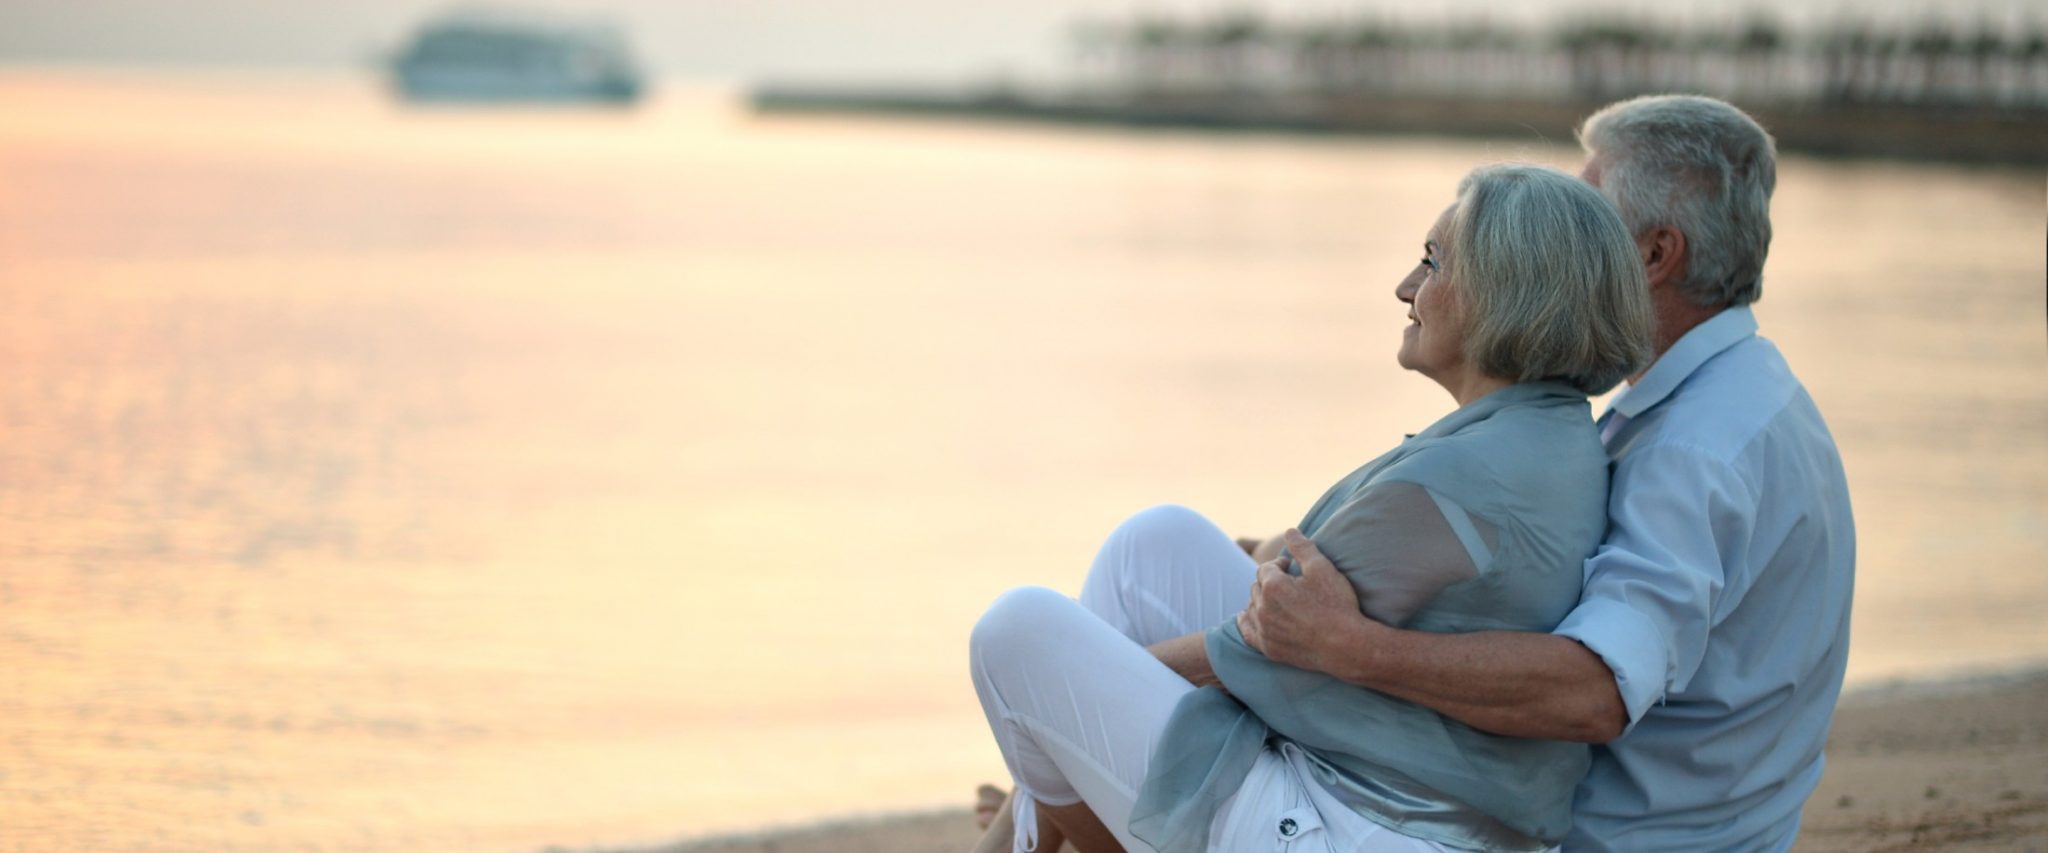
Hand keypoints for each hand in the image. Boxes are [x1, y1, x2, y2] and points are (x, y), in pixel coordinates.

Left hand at [1237, 529, 1364, 673]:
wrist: (1346, 646)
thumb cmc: (1337, 604)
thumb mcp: (1323, 569)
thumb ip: (1303, 547)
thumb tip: (1290, 531)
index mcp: (1273, 586)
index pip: (1266, 568)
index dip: (1279, 565)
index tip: (1292, 568)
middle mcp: (1263, 608)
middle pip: (1257, 587)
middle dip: (1269, 582)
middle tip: (1288, 584)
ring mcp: (1264, 630)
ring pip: (1252, 607)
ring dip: (1261, 600)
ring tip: (1277, 599)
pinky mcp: (1269, 648)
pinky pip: (1248, 632)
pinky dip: (1247, 622)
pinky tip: (1246, 616)